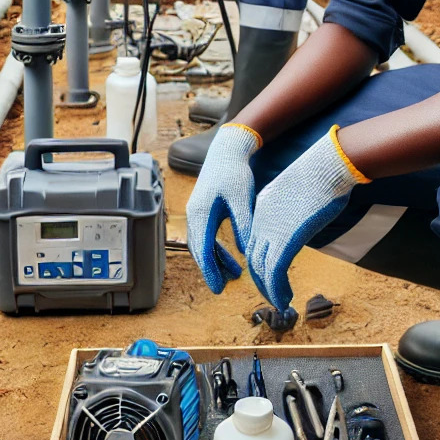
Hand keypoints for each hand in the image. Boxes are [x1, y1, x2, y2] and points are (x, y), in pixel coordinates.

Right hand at [186, 124, 260, 292]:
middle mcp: (194, 214)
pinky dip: (217, 248)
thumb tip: (245, 251)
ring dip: (216, 260)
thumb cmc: (235, 172)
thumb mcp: (243, 199)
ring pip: (202, 244)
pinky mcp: (204, 210)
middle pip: (199, 250)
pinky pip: (207, 236)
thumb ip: (243, 224)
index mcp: (201, 213)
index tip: (218, 289)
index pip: (203, 249)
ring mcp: (197, 212)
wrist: (227, 150)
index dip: (210, 271)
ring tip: (234, 274)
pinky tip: (234, 256)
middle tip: (224, 288)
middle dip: (211, 269)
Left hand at [246, 126, 366, 310]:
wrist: (327, 164)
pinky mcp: (285, 240)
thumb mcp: (301, 191)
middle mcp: (261, 220)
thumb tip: (305, 217)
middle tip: (273, 296)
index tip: (270, 275)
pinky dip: (277, 290)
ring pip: (261, 270)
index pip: (255, 241)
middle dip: (261, 281)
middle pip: (254, 258)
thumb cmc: (323, 173)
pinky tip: (285, 300)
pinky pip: (274, 273)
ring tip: (280, 303)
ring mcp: (271, 230)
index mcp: (263, 207)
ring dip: (269, 291)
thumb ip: (296, 207)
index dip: (260, 261)